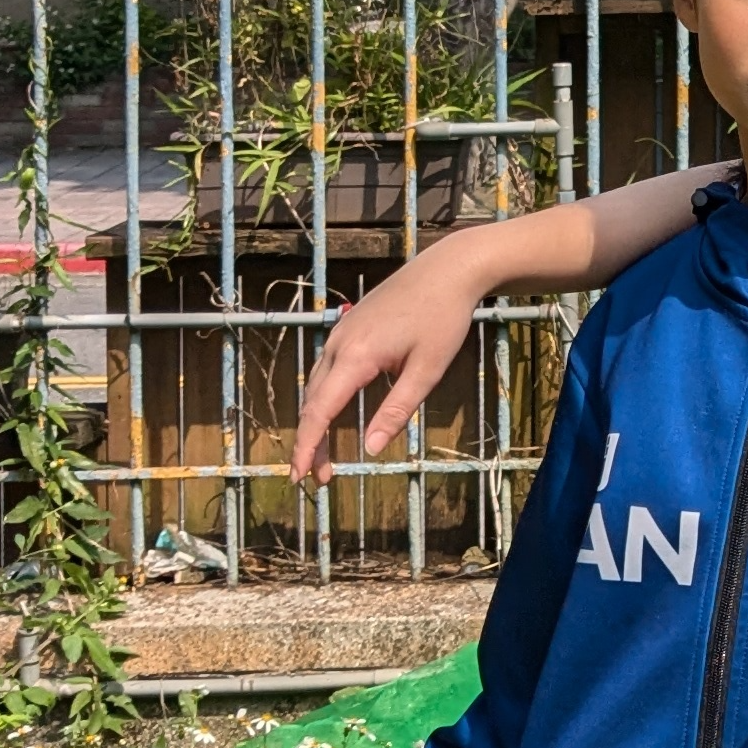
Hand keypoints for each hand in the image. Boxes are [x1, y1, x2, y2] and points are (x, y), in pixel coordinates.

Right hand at [289, 238, 490, 483]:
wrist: (447, 269)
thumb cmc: (444, 319)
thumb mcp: (427, 371)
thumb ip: (397, 410)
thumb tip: (371, 449)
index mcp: (356, 357)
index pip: (320, 411)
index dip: (308, 446)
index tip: (300, 476)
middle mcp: (339, 344)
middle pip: (313, 402)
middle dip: (311, 442)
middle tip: (319, 478)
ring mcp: (341, 333)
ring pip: (317, 385)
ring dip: (317, 421)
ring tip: (326, 456)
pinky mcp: (348, 328)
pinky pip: (327, 370)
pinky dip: (325, 398)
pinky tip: (336, 414)